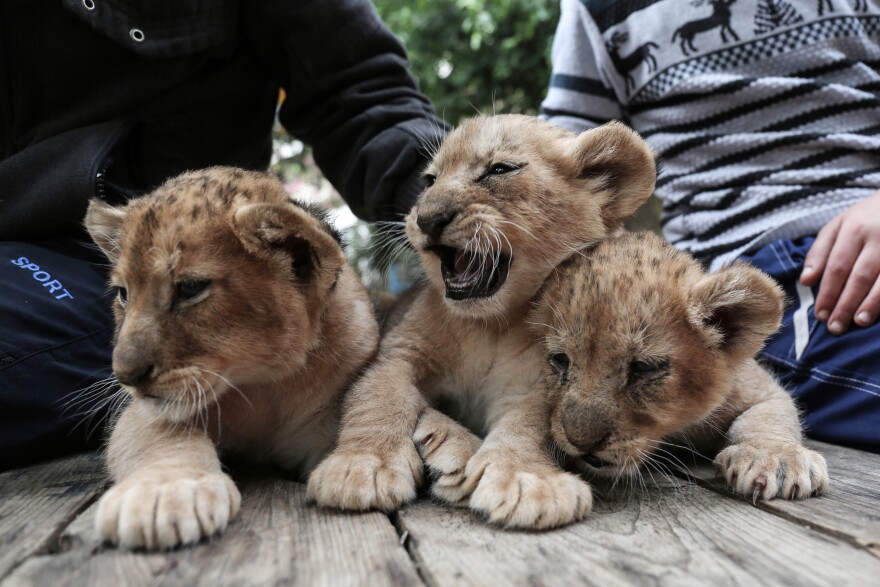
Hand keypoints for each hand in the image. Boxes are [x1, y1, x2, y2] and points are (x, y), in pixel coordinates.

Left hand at [801, 191, 879, 334]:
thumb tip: (806, 281)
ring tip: (858, 322)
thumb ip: (820, 252)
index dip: (828, 293)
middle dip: (845, 305)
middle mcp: (878, 237)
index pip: (836, 267)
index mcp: (853, 229)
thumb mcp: (838, 225)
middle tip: (834, 327)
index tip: (820, 315)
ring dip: (870, 305)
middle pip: (859, 277)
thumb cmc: (864, 218)